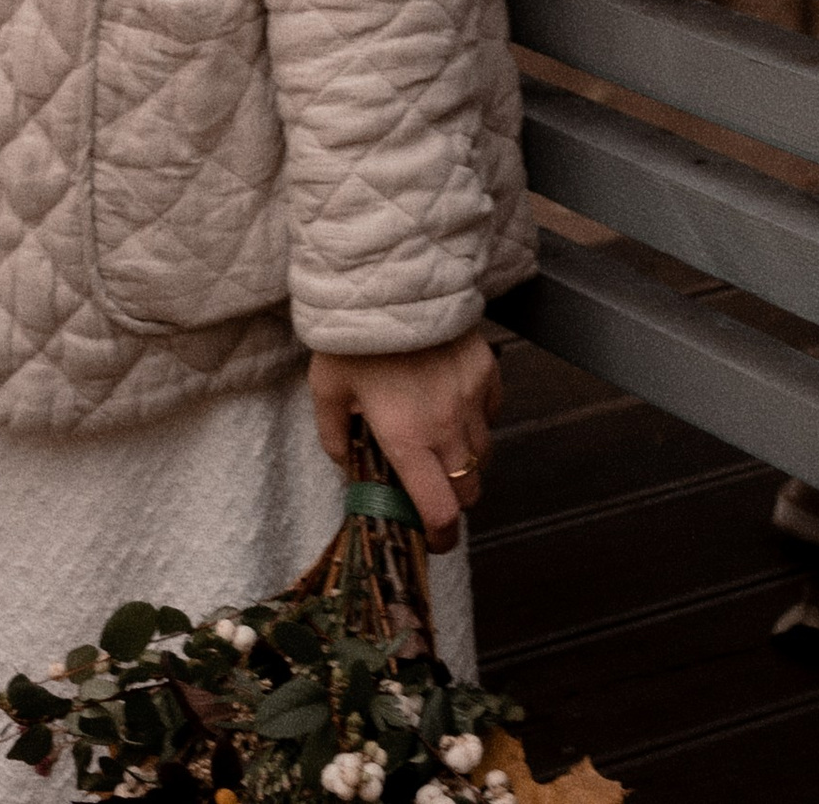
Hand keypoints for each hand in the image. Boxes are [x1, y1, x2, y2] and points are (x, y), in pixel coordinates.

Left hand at [307, 331, 502, 550]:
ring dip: (464, 459)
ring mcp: (472, 398)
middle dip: (453, 499)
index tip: (432, 539)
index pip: (441, 512)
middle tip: (430, 485)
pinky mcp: (486, 370)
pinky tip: (452, 403)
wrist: (389, 279)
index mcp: (408, 440)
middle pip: (469, 490)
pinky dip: (478, 418)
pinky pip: (491, 411)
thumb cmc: (352, 338)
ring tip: (437, 438)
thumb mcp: (327, 390)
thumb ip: (336, 438)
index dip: (440, 538)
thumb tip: (348, 467)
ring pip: (483, 453)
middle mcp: (447, 426)